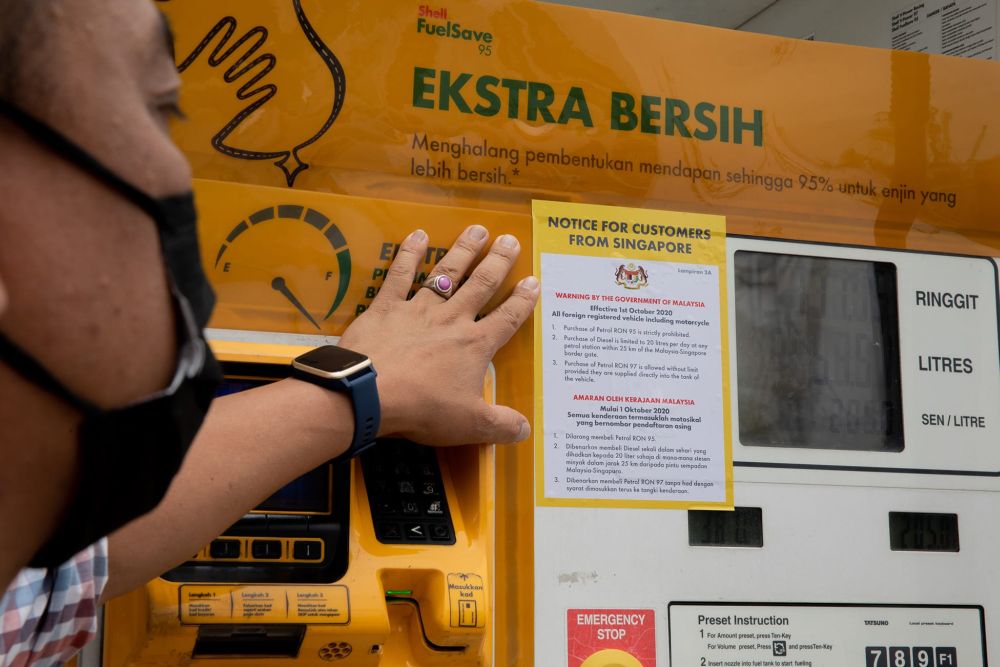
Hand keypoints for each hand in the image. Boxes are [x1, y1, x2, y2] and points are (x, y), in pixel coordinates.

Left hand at [338, 225, 538, 444]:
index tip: (534, 281)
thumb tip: (525, 429)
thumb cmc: (422, 408)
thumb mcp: (470, 425)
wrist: (370, 394)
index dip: (523, 300)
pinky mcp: (386, 307)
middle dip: (498, 262)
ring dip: (463, 250)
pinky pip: (400, 275)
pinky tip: (418, 235)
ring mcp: (418, 309)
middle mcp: (451, 320)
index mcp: (475, 346)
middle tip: (510, 240)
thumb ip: (501, 425)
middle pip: (481, 285)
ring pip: (446, 273)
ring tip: (477, 229)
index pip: (507, 318)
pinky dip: (409, 254)